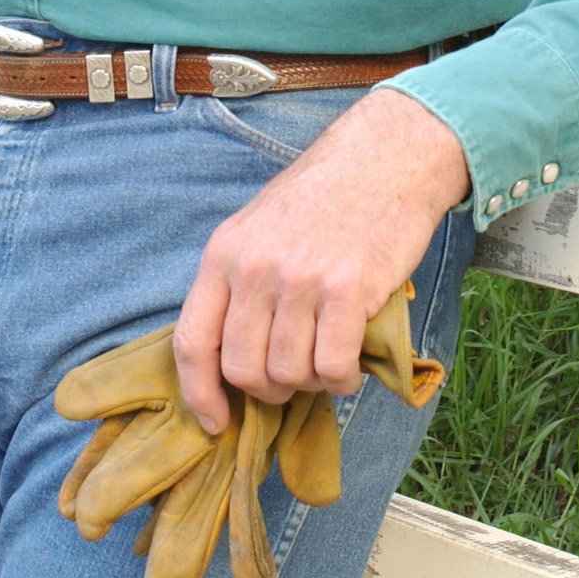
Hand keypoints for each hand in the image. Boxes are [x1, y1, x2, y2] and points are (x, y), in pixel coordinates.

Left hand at [173, 88, 468, 433]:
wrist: (386, 156)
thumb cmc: (325, 195)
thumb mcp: (260, 228)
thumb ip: (241, 285)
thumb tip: (233, 362)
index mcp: (224, 253)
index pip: (192, 343)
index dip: (199, 394)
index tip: (216, 421)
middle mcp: (254, 268)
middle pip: (242, 370)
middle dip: (268, 390)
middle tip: (295, 374)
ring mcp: (300, 280)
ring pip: (288, 375)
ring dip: (310, 382)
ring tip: (329, 356)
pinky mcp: (347, 291)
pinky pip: (332, 369)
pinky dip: (343, 380)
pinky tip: (352, 362)